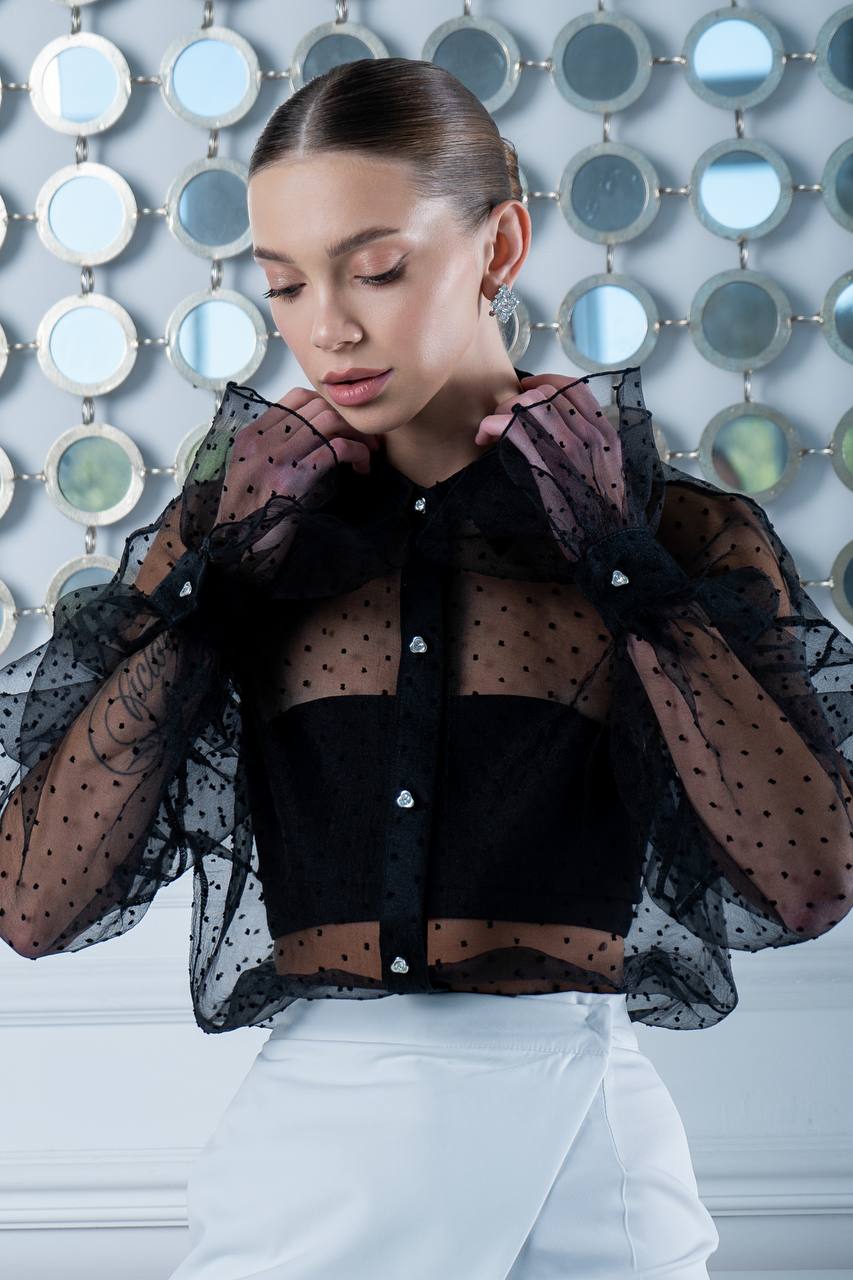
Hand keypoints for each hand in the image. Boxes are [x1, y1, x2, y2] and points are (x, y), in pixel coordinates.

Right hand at [214, 386, 378, 528]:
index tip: (341, 425)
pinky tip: (362, 468)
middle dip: (348, 420)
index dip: (327, 407)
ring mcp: (278, 458)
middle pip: (317, 406)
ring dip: (356, 434)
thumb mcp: (249, 474)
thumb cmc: (248, 517)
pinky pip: (337, 448)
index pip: (296, 398)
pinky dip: (357, 453)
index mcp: (251, 436)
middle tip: (364, 440)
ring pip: (329, 421)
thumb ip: (270, 450)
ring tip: (366, 453)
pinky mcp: (294, 478)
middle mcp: (263, 441)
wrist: (237, 548)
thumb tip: (307, 437)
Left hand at [475, 372, 628, 561]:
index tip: (527, 387)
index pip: (575, 388)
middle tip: (502, 419)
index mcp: (606, 434)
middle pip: (546, 393)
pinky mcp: (548, 465)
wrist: (610, 543)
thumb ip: (591, 449)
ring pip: (528, 406)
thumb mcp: (607, 473)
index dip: (546, 382)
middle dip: (517, 400)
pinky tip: (485, 436)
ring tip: (492, 431)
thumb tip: (564, 437)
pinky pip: (514, 429)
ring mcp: (570, 449)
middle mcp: (590, 435)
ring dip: (501, 413)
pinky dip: (493, 426)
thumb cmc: (604, 516)